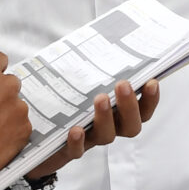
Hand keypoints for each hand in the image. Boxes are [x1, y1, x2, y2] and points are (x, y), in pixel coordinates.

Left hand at [19, 79, 157, 178]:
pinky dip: (78, 141)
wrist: (37, 136)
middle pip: (131, 125)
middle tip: (123, 85)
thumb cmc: (65, 101)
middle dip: (130, 105)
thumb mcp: (80, 81)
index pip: (142, 109)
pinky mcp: (68, 149)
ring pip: (107, 135)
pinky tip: (75, 130)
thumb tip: (102, 38)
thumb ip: (94, 67)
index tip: (151, 81)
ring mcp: (90, 139)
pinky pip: (77, 151)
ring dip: (106, 117)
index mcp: (117, 111)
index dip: (150, 99)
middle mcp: (108, 126)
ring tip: (100, 99)